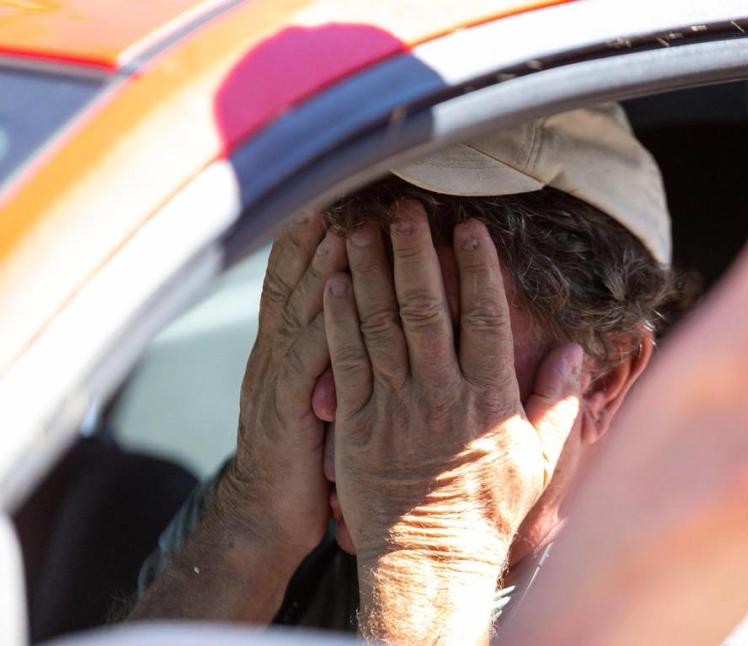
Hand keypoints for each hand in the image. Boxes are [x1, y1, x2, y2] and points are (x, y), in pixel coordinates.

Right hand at [223, 211, 346, 560]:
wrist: (265, 513)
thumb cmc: (302, 453)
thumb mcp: (311, 392)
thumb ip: (325, 351)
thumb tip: (357, 309)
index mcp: (285, 346)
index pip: (296, 277)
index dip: (313, 232)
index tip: (339, 189)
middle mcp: (277, 350)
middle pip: (296, 278)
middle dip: (319, 229)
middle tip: (345, 182)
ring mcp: (279, 377)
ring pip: (302, 306)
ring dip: (325, 263)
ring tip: (351, 219)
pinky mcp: (290, 408)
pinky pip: (307, 356)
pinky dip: (322, 319)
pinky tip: (338, 291)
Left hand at [323, 199, 581, 641]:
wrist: (429, 560)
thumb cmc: (487, 511)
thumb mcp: (538, 460)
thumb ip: (558, 402)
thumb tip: (575, 353)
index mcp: (487, 398)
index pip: (485, 318)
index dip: (478, 268)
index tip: (470, 228)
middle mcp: (440, 393)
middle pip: (425, 307)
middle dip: (415, 251)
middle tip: (406, 206)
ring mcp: (395, 405)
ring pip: (380, 324)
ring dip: (371, 270)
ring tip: (364, 225)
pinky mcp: (358, 422)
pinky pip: (347, 359)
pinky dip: (339, 316)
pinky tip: (335, 280)